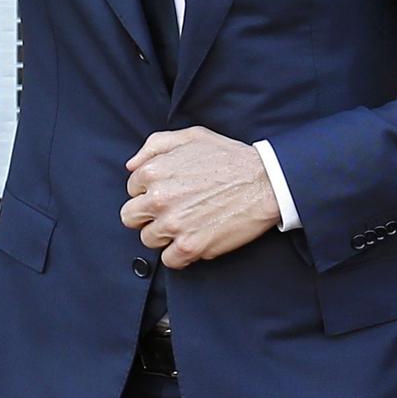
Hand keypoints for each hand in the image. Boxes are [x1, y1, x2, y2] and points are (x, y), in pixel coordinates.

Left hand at [119, 126, 282, 269]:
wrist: (265, 182)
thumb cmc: (230, 157)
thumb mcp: (191, 136)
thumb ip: (154, 146)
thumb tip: (131, 166)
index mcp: (153, 172)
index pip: (132, 191)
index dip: (150, 192)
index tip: (170, 193)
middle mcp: (158, 199)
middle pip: (131, 218)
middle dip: (148, 216)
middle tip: (172, 212)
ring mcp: (173, 224)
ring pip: (148, 240)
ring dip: (164, 236)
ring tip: (187, 225)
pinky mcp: (190, 246)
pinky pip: (169, 261)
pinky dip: (180, 255)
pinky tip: (195, 240)